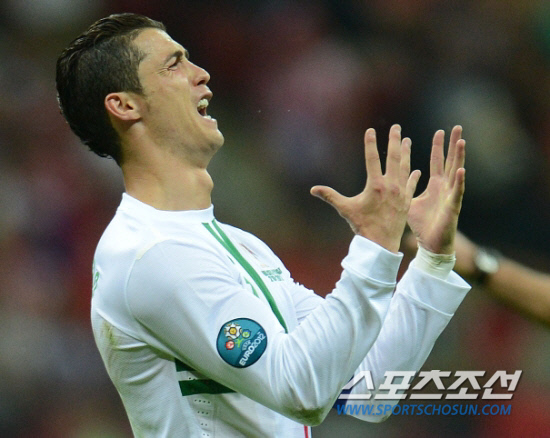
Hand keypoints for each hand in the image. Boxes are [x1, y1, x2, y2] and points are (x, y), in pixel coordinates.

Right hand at [311, 124, 420, 252]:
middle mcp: (390, 186)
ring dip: (406, 153)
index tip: (370, 130)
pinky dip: (413, 177)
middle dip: (394, 141)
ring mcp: (401, 193)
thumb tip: (313, 189)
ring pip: (404, 168)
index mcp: (375, 186)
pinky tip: (416, 169)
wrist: (381, 244)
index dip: (370, 144)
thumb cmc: (362, 226)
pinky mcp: (406, 202)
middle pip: (393, 158)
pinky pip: (411, 185)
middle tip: (396, 127)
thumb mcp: (345, 209)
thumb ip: (330, 196)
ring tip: (407, 140)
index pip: (372, 159)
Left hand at [407, 126, 465, 253]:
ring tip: (461, 141)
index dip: (438, 147)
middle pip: (449, 161)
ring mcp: (450, 196)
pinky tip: (460, 170)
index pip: (436, 161)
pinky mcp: (451, 207)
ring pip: (456, 172)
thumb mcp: (409, 202)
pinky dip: (459, 181)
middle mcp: (444, 187)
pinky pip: (456, 192)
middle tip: (456, 127)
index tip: (439, 131)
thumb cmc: (421, 224)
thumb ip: (403, 189)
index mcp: (434, 185)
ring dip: (458, 157)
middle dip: (452, 144)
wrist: (430, 244)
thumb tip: (391, 179)